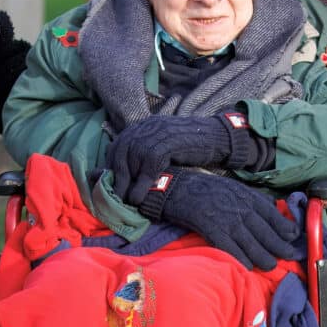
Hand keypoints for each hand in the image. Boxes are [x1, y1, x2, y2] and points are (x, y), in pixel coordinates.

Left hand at [106, 115, 240, 205]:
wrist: (217, 138)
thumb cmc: (191, 147)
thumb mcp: (163, 146)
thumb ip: (145, 153)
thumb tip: (127, 171)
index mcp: (142, 126)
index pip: (117, 146)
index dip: (111, 166)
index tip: (109, 185)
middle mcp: (146, 126)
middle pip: (121, 152)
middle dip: (116, 176)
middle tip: (114, 197)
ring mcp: (156, 132)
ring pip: (131, 158)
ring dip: (126, 183)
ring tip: (126, 201)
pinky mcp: (168, 140)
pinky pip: (149, 163)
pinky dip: (142, 182)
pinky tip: (139, 197)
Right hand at [144, 168, 298, 270]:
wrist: (177, 187)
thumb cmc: (204, 187)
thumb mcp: (232, 186)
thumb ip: (251, 198)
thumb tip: (273, 208)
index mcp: (248, 197)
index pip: (275, 217)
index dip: (287, 230)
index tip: (293, 239)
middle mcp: (242, 209)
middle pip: (268, 234)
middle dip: (281, 249)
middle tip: (289, 258)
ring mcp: (228, 221)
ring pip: (253, 245)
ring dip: (264, 258)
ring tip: (270, 265)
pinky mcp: (213, 230)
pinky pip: (232, 249)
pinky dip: (242, 259)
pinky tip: (247, 266)